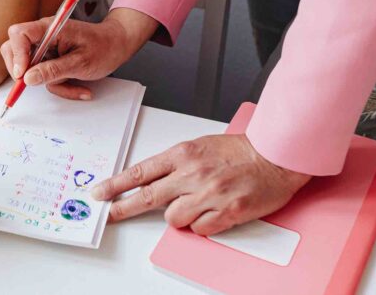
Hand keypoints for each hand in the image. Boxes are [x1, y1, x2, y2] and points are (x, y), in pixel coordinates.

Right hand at [0, 8, 156, 99]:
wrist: (118, 46)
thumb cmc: (104, 47)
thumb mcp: (81, 63)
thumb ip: (53, 70)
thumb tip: (27, 78)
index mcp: (50, 28)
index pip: (19, 34)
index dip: (16, 54)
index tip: (22, 75)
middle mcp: (44, 35)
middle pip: (15, 49)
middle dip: (23, 71)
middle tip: (35, 84)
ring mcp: (46, 47)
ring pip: (31, 69)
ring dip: (50, 83)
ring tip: (74, 85)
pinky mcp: (50, 59)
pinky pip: (44, 76)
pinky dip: (59, 85)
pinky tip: (78, 86)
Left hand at [92, 133, 310, 234]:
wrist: (275, 156)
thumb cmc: (240, 151)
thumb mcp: (201, 147)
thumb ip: (177, 164)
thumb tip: (155, 181)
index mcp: (184, 154)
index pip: (141, 172)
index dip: (117, 184)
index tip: (100, 192)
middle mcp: (192, 174)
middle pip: (147, 197)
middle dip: (124, 207)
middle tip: (111, 215)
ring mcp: (208, 194)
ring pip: (172, 218)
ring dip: (179, 216)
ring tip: (197, 203)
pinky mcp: (225, 213)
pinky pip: (198, 229)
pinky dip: (201, 225)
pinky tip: (213, 212)